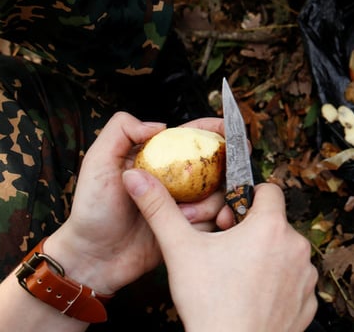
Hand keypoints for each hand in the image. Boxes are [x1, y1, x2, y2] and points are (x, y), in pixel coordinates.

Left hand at [43, 113, 224, 294]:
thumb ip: (121, 131)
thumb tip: (162, 125)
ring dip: (211, 202)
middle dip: (228, 170)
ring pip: (220, 195)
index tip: (233, 133)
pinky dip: (210, 222)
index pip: (195, 136)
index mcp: (161, 158)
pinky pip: (213, 221)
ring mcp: (187, 204)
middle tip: (229, 176)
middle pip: (218, 166)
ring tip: (186, 215)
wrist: (95, 258)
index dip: (218, 131)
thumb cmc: (92, 210)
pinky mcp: (190, 229)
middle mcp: (178, 179)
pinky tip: (194, 226)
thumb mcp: (97, 163)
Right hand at [124, 173, 318, 331]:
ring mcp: (305, 274)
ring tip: (239, 277)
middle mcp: (295, 246)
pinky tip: (255, 296)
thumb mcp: (180, 250)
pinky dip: (279, 284)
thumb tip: (136, 178)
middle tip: (227, 252)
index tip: (229, 219)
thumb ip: (159, 209)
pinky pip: (295, 281)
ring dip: (268, 257)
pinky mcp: (308, 300)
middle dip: (253, 231)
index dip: (245, 199)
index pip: (268, 190)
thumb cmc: (209, 303)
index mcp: (270, 226)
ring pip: (285, 251)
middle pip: (274, 223)